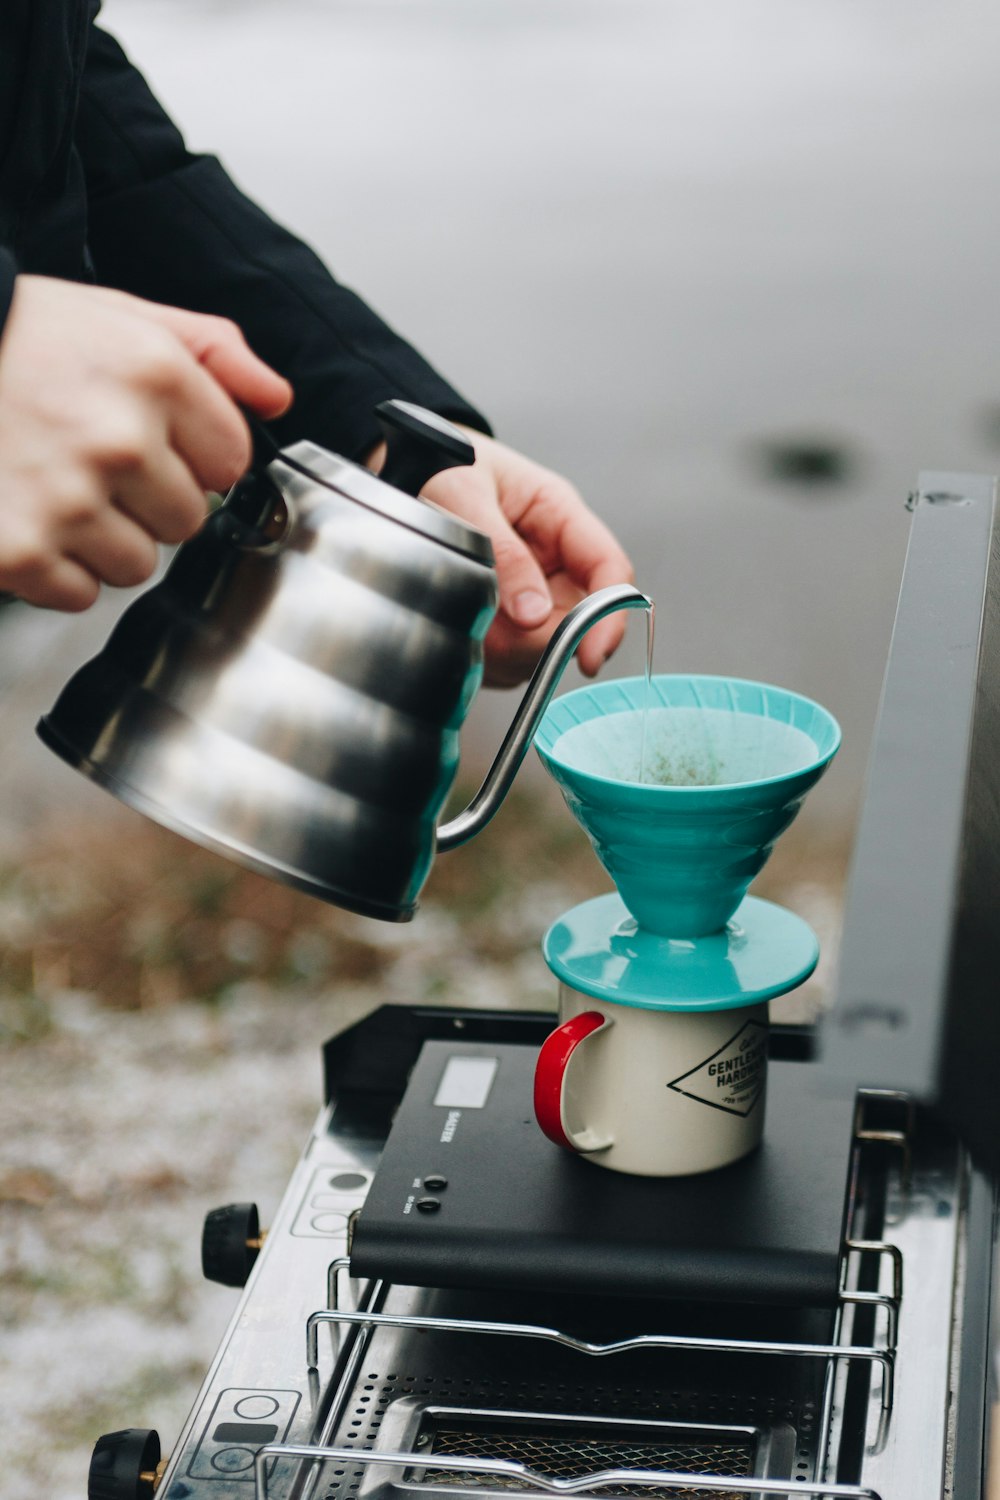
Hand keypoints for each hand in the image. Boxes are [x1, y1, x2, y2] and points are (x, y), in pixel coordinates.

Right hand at [0, 276, 291, 609]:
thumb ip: (211, 349)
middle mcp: (118, 440)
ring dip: (103, 541)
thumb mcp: (119, 316)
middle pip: (188, 520)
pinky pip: (80, 595)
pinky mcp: (22, 553)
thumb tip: (275, 397)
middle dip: (148, 501)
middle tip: (89, 462)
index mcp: (154, 374)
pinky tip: (28, 517)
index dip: (192, 456)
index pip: (231, 461)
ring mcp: (68, 501)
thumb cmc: (18, 338)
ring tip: (55, 488)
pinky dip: (56, 570)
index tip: (151, 441)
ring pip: (138, 564)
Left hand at [421, 429, 634, 686]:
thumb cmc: (439, 465)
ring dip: (503, 648)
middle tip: (488, 626)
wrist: (402, 467)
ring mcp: (530, 593)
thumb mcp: (464, 495)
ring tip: (459, 611)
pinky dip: (483, 656)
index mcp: (558, 515)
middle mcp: (552, 559)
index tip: (591, 657)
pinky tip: (455, 623)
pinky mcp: (504, 620)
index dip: (608, 618)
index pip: (608, 570)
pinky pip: (507, 659)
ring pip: (539, 648)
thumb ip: (501, 552)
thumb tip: (533, 615)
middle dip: (536, 638)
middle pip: (574, 621)